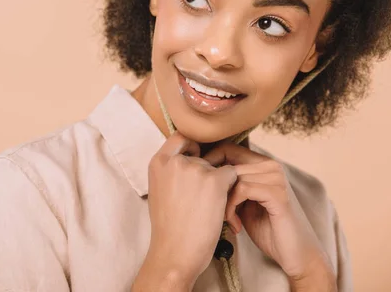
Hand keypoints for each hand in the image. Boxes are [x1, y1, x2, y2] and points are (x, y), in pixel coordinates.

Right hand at [143, 131, 237, 285]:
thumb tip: (192, 157)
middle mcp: (176, 160)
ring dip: (218, 184)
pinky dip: (231, 189)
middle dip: (206, 173)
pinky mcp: (215, 180)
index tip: (198, 160)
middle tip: (201, 199)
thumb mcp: (159, 190)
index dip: (193, 147)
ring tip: (207, 208)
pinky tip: (221, 206)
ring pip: (218, 166)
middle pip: (202, 156)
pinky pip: (232, 174)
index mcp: (158, 162)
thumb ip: (171, 170)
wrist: (174, 253)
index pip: (181, 137)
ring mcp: (196, 168)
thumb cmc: (168, 228)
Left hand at [204, 142, 334, 282]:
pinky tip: (235, 225)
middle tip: (214, 209)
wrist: (295, 254)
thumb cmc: (266, 228)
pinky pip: (242, 189)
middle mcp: (271, 165)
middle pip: (227, 162)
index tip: (199, 186)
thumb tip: (201, 172)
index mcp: (263, 163)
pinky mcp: (278, 194)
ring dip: (222, 202)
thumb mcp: (243, 201)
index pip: (227, 148)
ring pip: (232, 177)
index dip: (209, 164)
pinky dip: (232, 208)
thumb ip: (229, 184)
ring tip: (228, 221)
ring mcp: (276, 178)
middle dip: (214, 187)